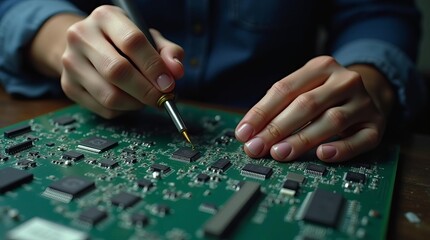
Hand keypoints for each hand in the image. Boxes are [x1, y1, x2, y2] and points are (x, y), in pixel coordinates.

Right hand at [30, 5, 183, 117]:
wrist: (85, 46)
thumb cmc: (123, 41)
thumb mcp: (148, 37)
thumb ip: (168, 52)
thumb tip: (176, 71)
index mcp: (105, 17)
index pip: (132, 41)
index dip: (154, 66)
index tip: (168, 83)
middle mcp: (81, 36)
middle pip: (117, 71)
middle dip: (146, 90)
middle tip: (162, 98)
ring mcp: (70, 62)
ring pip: (109, 95)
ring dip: (136, 103)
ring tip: (146, 98)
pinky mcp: (68, 86)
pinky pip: (103, 108)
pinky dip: (124, 110)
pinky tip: (129, 100)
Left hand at [235, 56, 393, 161]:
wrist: (369, 92)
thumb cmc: (325, 95)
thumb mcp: (304, 89)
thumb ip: (277, 108)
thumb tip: (249, 133)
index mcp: (321, 67)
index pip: (285, 89)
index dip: (261, 112)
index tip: (244, 133)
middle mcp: (345, 81)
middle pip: (306, 104)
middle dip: (277, 128)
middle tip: (257, 147)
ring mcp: (363, 102)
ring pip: (332, 121)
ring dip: (302, 139)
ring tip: (280, 153)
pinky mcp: (376, 124)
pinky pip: (360, 140)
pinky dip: (341, 149)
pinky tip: (323, 155)